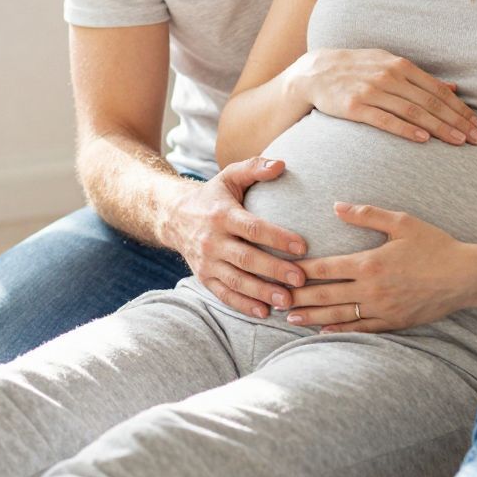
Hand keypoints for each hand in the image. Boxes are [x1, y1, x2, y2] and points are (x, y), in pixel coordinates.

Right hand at [162, 157, 308, 318]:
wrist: (173, 216)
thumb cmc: (212, 196)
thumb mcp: (229, 176)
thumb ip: (254, 167)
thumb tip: (281, 164)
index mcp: (222, 215)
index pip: (252, 228)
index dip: (277, 237)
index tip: (303, 246)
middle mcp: (213, 241)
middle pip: (246, 259)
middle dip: (275, 270)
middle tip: (301, 279)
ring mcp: (207, 262)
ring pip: (236, 281)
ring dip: (262, 292)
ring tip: (287, 300)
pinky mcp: (204, 278)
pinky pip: (224, 295)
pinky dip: (244, 306)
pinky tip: (264, 312)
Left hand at [282, 202, 470, 332]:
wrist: (465, 277)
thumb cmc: (434, 245)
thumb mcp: (401, 222)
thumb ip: (366, 214)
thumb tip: (336, 206)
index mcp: (370, 263)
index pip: (326, 268)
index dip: (300, 271)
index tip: (280, 271)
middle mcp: (372, 289)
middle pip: (326, 295)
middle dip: (298, 297)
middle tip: (274, 299)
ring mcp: (382, 309)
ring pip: (339, 316)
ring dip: (312, 317)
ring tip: (289, 318)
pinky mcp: (393, 322)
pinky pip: (360, 329)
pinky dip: (339, 331)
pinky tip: (322, 332)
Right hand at [293, 49, 476, 145]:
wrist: (314, 72)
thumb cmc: (356, 69)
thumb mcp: (388, 64)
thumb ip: (420, 78)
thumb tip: (453, 87)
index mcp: (400, 65)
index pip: (438, 90)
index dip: (460, 108)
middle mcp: (389, 76)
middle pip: (430, 102)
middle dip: (456, 121)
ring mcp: (372, 90)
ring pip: (413, 111)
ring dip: (439, 127)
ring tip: (458, 141)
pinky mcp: (355, 106)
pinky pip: (385, 119)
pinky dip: (406, 129)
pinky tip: (423, 139)